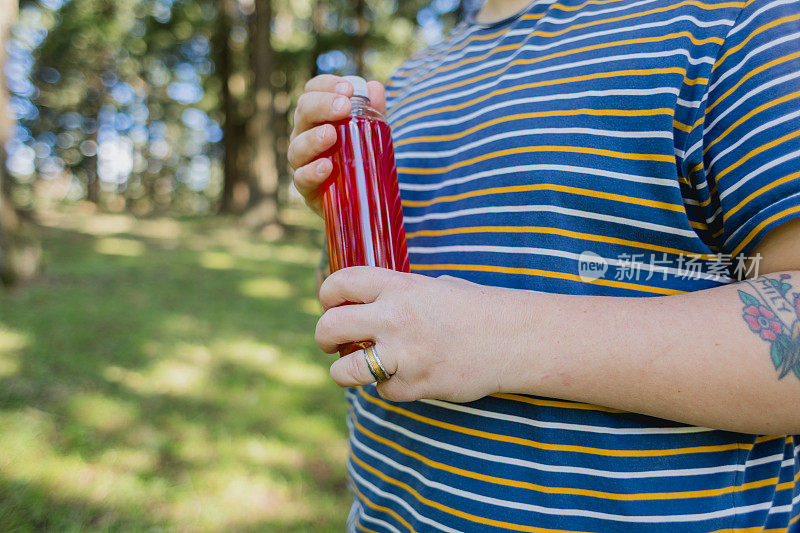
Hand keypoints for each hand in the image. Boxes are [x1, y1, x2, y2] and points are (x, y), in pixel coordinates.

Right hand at [288, 75, 386, 216]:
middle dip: (321, 105)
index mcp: (317, 116)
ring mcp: (303, 162)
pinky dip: (311, 172)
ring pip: (297, 146)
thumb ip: (373, 112)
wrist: (362, 197)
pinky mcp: (307, 188)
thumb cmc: (360, 157)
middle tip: (344, 107)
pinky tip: (326, 166)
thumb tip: (375, 88)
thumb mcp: (371, 132)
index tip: (348, 89)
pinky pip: (301, 178)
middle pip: (303, 112)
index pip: (313, 91)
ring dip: (312, 139)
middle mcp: (304, 135)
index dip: (326, 85)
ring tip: (331, 135)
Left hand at [315, 267, 514, 402]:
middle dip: (322, 337)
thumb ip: (399, 293)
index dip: (327, 295)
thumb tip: (365, 303)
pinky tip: (406, 378)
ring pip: (345, 370)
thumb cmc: (476, 310)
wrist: (515, 339)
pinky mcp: (416, 385)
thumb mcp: (436, 287)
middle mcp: (395, 318)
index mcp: (400, 287)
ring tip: (352, 370)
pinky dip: (390, 388)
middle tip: (329, 343)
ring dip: (343, 372)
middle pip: (330, 327)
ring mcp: (404, 354)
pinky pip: (383, 391)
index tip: (329, 304)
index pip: (341, 283)